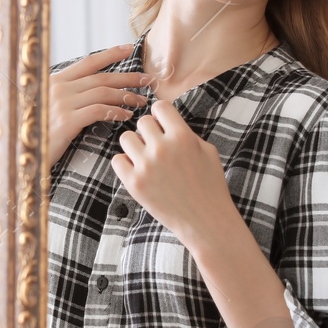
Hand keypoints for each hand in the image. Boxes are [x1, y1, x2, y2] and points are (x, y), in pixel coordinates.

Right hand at [49, 43, 148, 162]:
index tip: (130, 49)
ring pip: (103, 92)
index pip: (88, 62)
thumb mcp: (50, 107)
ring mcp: (61, 103)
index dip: (110, 54)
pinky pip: (99, 110)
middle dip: (128, 77)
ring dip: (127, 96)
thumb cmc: (39, 132)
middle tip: (148, 80)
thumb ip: (68, 95)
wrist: (23, 153)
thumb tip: (93, 89)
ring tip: (142, 101)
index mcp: (56, 80)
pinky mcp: (66, 120)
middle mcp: (58, 87)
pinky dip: (116, 111)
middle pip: (101, 77)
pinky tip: (127, 116)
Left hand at [111, 99, 234, 242]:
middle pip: (142, 122)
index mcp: (182, 136)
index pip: (159, 107)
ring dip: (136, 146)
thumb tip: (165, 122)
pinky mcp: (134, 183)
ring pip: (126, 138)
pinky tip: (138, 171)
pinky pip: (117, 160)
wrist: (205, 221)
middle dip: (149, 132)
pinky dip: (125, 163)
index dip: (161, 116)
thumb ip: (186, 132)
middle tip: (157, 147)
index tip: (163, 126)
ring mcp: (146, 166)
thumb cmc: (210, 185)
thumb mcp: (207, 151)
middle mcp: (162, 148)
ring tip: (147, 159)